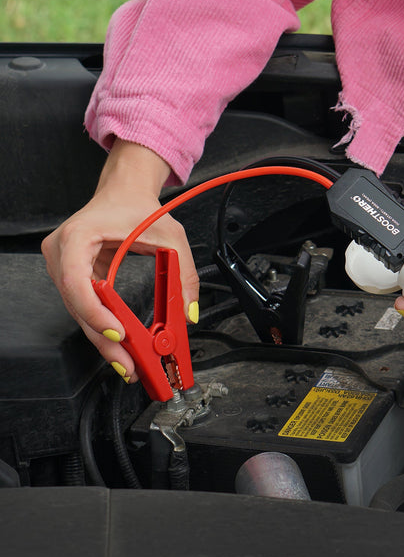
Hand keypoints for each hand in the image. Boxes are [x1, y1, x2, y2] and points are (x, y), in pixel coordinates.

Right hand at [41, 140, 199, 382]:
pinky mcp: (73, 276)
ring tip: (128, 363)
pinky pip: (86, 306)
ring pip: (80, 312)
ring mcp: (64, 265)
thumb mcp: (171, 236)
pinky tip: (119, 345)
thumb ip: (183, 274)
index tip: (117, 333)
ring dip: (104, 338)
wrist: (124, 191)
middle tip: (128, 365)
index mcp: (78, 236)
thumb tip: (188, 312)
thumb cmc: (139, 207)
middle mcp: (62, 253)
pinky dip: (103, 326)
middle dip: (104, 338)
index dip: (95, 312)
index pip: (77, 282)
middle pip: (78, 305)